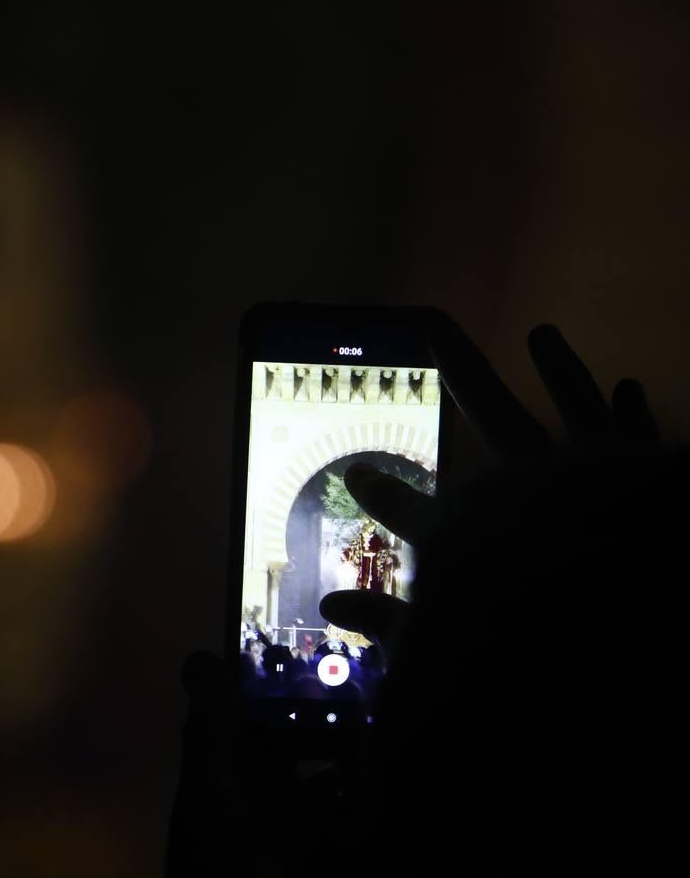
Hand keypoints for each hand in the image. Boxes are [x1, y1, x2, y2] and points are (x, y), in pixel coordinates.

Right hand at [319, 318, 659, 646]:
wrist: (624, 623)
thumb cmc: (523, 649)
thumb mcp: (440, 652)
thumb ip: (389, 625)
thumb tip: (332, 606)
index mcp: (468, 530)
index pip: (407, 506)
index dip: (380, 490)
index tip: (358, 471)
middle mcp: (525, 484)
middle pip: (487, 409)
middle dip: (461, 365)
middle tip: (437, 323)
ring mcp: (588, 476)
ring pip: (569, 406)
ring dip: (558, 368)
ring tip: (543, 333)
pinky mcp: (643, 483)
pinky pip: (633, 435)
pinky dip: (630, 412)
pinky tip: (629, 387)